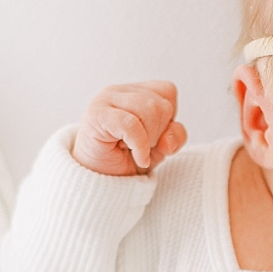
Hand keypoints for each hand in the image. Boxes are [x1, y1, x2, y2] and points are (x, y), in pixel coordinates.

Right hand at [72, 82, 186, 176]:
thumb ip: (175, 137)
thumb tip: (167, 140)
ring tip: (132, 148)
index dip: (168, 120)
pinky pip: (132, 125)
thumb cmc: (126, 160)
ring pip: (150, 110)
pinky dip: (140, 146)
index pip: (168, 91)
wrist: (97, 180)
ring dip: (148, 140)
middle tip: (139, 146)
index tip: (151, 137)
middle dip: (158, 133)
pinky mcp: (97, 114)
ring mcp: (107, 99)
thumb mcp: (161, 148)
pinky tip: (136, 157)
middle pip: (161, 104)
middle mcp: (121, 91)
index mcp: (136, 92)